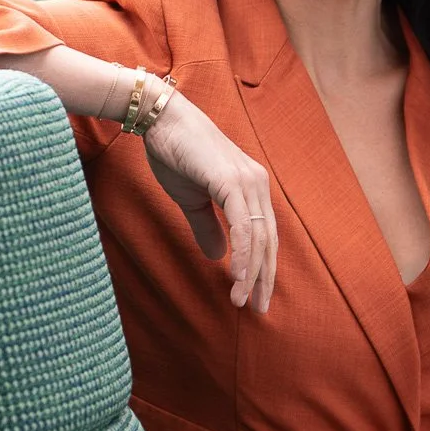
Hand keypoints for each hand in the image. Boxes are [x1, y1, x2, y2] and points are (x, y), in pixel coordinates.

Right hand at [142, 90, 277, 311]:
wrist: (160, 120)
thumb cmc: (175, 154)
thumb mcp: (192, 199)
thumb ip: (208, 227)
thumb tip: (217, 257)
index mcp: (252, 188)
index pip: (265, 236)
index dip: (262, 267)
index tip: (256, 296)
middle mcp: (257, 185)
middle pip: (269, 241)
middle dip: (265, 279)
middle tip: (258, 309)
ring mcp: (248, 182)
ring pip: (258, 238)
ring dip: (252, 274)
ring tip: (243, 301)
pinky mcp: (232, 182)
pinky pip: (243, 227)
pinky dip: (243, 255)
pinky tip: (238, 278)